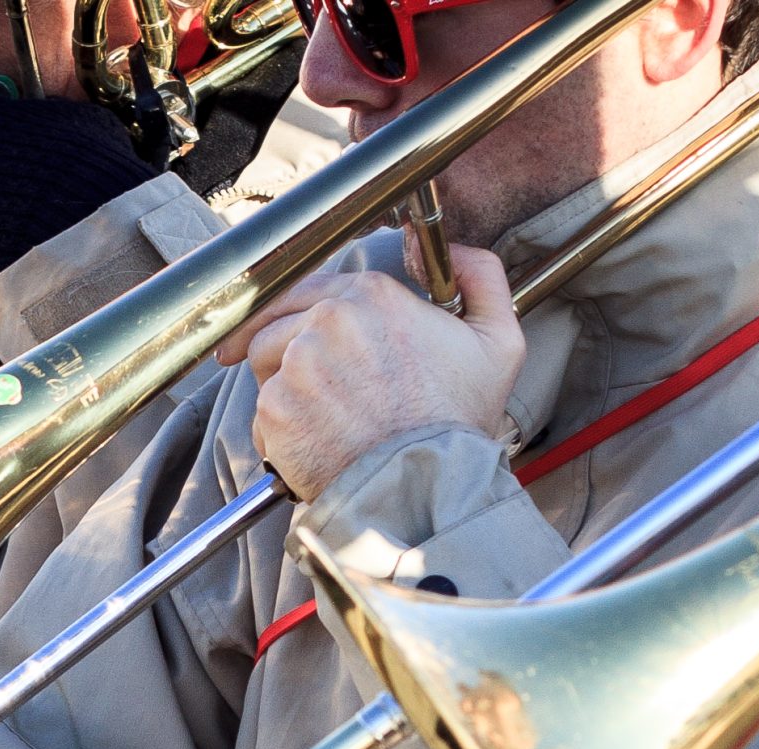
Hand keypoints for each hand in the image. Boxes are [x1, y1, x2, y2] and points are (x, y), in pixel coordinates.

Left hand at [218, 247, 524, 500]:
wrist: (429, 486)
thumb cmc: (459, 422)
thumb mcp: (497, 342)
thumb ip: (482, 280)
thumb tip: (455, 252)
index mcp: (372, 294)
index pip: (312, 287)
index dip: (303, 312)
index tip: (297, 332)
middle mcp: (328, 320)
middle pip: (278, 321)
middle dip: (283, 348)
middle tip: (300, 382)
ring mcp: (297, 363)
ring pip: (263, 363)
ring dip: (280, 386)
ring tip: (317, 417)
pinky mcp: (276, 407)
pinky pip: (261, 412)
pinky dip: (278, 431)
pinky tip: (312, 446)